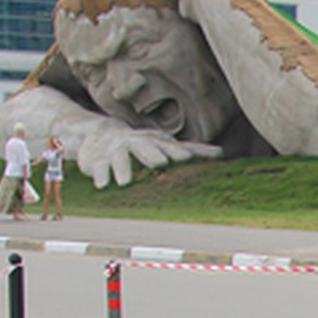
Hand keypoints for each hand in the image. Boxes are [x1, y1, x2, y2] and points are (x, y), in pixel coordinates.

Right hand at [74, 117, 220, 186]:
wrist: (97, 131)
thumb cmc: (141, 144)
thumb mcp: (165, 145)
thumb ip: (193, 150)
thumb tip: (222, 152)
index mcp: (155, 142)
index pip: (170, 147)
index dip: (178, 152)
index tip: (187, 158)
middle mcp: (136, 144)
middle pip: (145, 148)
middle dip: (152, 154)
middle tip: (160, 163)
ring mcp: (115, 150)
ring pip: (120, 157)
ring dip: (123, 168)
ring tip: (125, 182)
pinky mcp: (95, 159)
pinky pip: (97, 167)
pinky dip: (100, 175)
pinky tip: (103, 185)